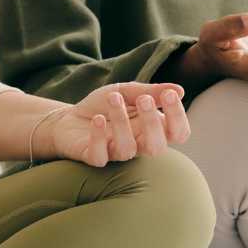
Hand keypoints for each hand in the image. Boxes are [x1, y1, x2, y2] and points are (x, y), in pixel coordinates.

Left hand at [50, 82, 191, 165]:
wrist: (67, 118)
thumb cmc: (102, 106)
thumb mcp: (126, 91)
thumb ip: (150, 91)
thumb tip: (179, 90)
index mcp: (152, 129)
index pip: (178, 133)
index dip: (178, 117)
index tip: (169, 95)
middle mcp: (138, 144)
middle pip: (157, 147)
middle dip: (153, 123)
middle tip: (143, 99)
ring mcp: (116, 153)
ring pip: (127, 149)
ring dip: (122, 122)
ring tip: (114, 97)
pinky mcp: (94, 157)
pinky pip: (100, 155)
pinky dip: (99, 136)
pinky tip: (97, 119)